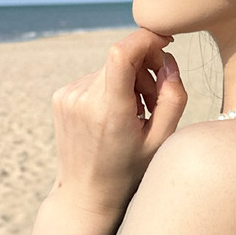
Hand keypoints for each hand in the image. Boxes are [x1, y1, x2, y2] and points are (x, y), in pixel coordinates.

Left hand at [49, 28, 187, 216]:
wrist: (85, 195)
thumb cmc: (128, 171)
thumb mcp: (161, 140)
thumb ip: (173, 96)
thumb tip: (168, 60)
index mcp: (108, 110)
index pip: (122, 51)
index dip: (147, 39)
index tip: (165, 43)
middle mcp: (82, 98)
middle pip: (122, 56)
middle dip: (145, 67)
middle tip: (154, 99)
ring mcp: (68, 95)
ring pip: (111, 66)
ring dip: (130, 79)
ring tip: (136, 113)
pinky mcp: (62, 95)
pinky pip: (97, 76)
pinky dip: (113, 86)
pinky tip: (116, 114)